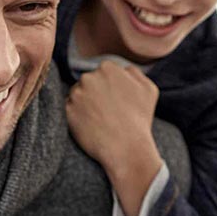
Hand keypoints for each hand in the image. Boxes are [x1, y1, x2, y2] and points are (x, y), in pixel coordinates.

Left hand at [66, 61, 161, 215]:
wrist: (127, 147)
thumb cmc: (139, 119)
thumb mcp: (149, 89)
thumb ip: (134, 72)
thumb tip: (123, 69)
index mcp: (108, 68)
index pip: (103, 72)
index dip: (109, 88)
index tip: (114, 101)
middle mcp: (89, 77)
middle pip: (88, 82)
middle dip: (95, 94)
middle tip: (107, 112)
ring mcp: (77, 94)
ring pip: (77, 95)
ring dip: (85, 105)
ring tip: (100, 120)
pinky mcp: (68, 111)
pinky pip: (70, 110)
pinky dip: (77, 117)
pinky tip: (91, 126)